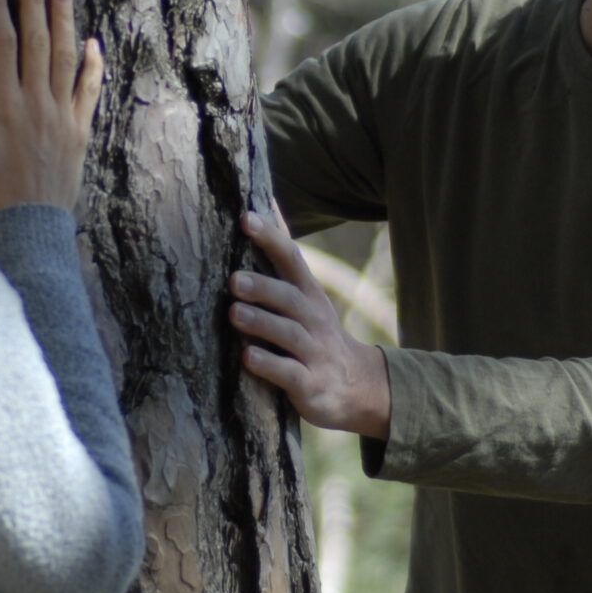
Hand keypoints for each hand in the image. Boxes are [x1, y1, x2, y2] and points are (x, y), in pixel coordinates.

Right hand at [0, 0, 103, 219]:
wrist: (30, 229)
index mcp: (3, 104)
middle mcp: (36, 102)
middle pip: (37, 40)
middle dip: (33, 1)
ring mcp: (62, 114)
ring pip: (66, 57)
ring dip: (64, 21)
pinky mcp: (80, 130)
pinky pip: (89, 90)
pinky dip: (92, 64)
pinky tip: (92, 41)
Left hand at [231, 210, 391, 439]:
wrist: (357, 386)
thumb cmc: (316, 334)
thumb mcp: (306, 298)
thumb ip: (282, 263)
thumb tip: (264, 206)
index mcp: (309, 295)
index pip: (292, 259)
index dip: (270, 238)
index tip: (245, 218)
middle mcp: (314, 320)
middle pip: (291, 299)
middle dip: (263, 288)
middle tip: (233, 280)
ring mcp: (315, 353)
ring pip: (289, 334)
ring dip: (262, 323)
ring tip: (235, 313)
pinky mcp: (310, 385)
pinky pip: (290, 373)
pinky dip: (269, 365)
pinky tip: (248, 358)